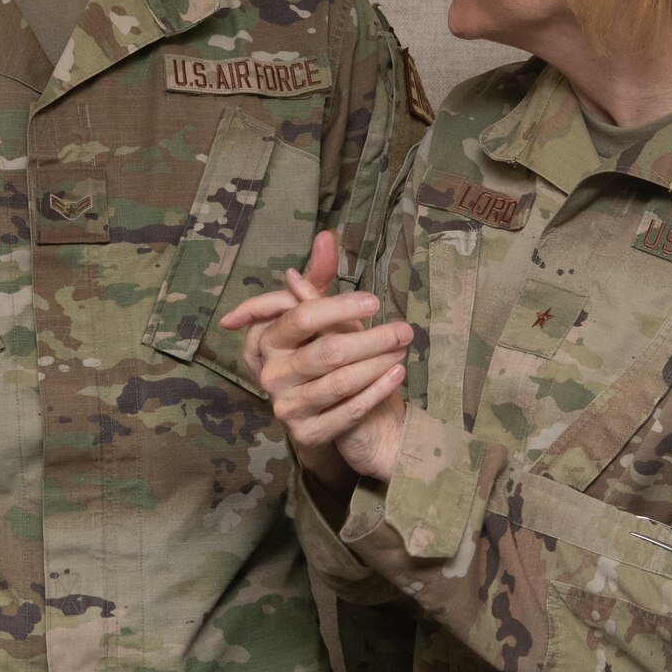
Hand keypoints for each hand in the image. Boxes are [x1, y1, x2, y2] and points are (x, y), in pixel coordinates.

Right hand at [220, 232, 409, 488]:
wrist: (338, 413)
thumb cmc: (328, 355)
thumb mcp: (325, 316)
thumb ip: (321, 279)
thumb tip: (326, 237)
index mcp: (268, 341)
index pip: (300, 318)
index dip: (337, 307)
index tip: (373, 301)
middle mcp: (270, 375)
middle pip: (326, 351)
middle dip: (371, 339)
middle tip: (404, 330)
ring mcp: (286, 407)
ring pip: (340, 382)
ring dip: (378, 363)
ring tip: (403, 349)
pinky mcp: (307, 435)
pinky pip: (348, 412)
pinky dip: (377, 391)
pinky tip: (398, 374)